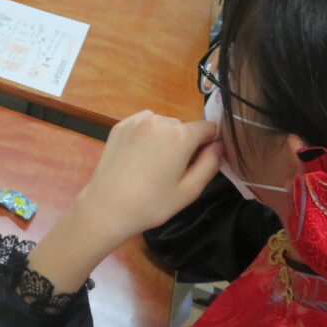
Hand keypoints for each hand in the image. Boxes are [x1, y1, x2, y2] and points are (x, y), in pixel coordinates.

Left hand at [78, 111, 220, 237]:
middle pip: (184, 128)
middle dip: (185, 144)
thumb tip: (219, 145)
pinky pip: (144, 125)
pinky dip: (147, 136)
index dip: (209, 144)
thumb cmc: (152, 203)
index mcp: (180, 135)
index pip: (208, 128)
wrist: (107, 206)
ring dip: (165, 139)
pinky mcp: (120, 125)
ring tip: (153, 166)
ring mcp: (136, 120)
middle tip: (173, 172)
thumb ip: (210, 164)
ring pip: (164, 125)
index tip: (200, 163)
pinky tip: (139, 158)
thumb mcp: (190, 190)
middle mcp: (159, 120)